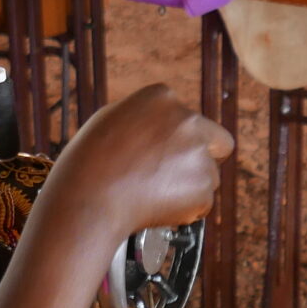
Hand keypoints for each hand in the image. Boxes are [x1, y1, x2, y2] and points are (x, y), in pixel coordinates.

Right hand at [43, 84, 232, 241]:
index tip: (166, 154)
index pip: (190, 118)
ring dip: (190, 187)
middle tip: (180, 176)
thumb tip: (159, 128)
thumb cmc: (89, 161)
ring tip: (153, 195)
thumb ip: (144, 120)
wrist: (89, 197)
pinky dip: (185, 210)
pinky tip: (156, 206)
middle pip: (217, 143)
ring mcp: (197, 154)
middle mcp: (187, 120)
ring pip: (210, 175)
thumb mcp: (110, 120)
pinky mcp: (202, 187)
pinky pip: (202, 202)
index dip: (180, 138)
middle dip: (204, 158)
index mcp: (162, 97)